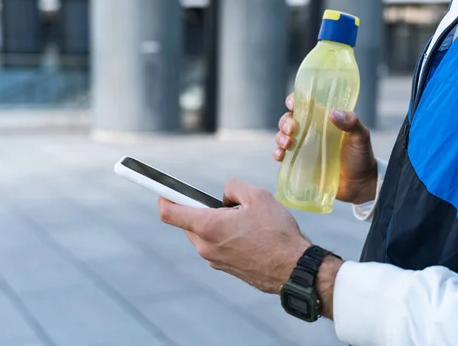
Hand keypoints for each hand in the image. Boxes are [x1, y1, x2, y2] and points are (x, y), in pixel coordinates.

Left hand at [158, 179, 311, 293]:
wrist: (294, 269)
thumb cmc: (277, 232)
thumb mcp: (258, 195)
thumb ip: (233, 187)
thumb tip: (225, 196)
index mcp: (209, 227)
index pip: (169, 212)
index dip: (163, 196)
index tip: (163, 189)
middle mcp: (206, 247)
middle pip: (187, 222)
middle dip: (200, 208)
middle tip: (226, 203)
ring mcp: (215, 261)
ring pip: (204, 234)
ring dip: (215, 223)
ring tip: (245, 220)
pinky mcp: (226, 269)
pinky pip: (216, 246)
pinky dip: (225, 237)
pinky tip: (250, 235)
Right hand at [274, 93, 377, 204]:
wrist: (360, 185)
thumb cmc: (361, 157)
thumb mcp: (361, 137)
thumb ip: (352, 123)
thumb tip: (332, 113)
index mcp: (324, 120)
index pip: (305, 105)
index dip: (295, 101)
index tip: (292, 104)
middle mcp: (311, 131)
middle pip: (289, 120)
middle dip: (285, 122)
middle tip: (292, 129)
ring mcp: (304, 148)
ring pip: (283, 136)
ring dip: (280, 137)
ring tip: (287, 144)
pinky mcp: (300, 164)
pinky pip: (283, 156)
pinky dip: (277, 153)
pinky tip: (280, 155)